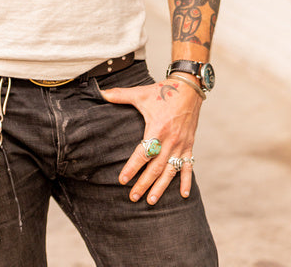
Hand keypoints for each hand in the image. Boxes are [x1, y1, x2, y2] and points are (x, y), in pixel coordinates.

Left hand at [100, 77, 201, 205]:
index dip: (132, 167)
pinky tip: (183, 195)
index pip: (143, 153)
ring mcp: (181, 144)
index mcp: (157, 129)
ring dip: (161, 187)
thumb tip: (101, 92)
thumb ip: (120, 95)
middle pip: (155, 167)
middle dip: (144, 183)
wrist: (188, 89)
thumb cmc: (163, 92)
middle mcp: (170, 140)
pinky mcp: (189, 145)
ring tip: (151, 200)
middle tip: (133, 197)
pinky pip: (189, 166)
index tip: (122, 180)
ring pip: (170, 171)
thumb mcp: (140, 93)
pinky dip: (186, 181)